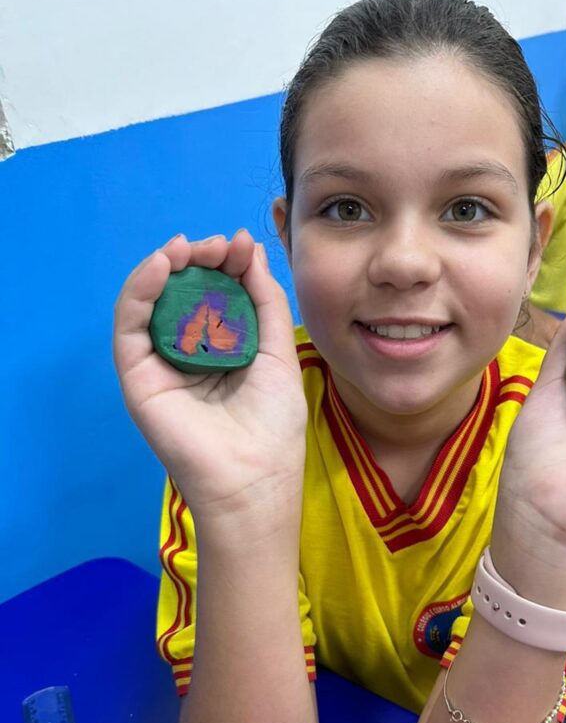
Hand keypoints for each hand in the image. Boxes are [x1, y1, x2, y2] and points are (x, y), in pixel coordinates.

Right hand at [113, 231, 306, 517]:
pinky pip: (130, 323)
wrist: (253, 478)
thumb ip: (266, 301)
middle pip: (182, 293)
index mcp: (222, 351)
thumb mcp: (278, 353)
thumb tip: (250, 249)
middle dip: (198, 260)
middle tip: (218, 246)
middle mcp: (187, 354)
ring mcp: (160, 364)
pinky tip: (162, 265)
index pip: (215, 295)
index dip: (225, 265)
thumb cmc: (273, 425)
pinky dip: (141, 288)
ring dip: (167, 266)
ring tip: (189, 248)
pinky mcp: (137, 375)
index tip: (241, 245)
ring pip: (152, 301)